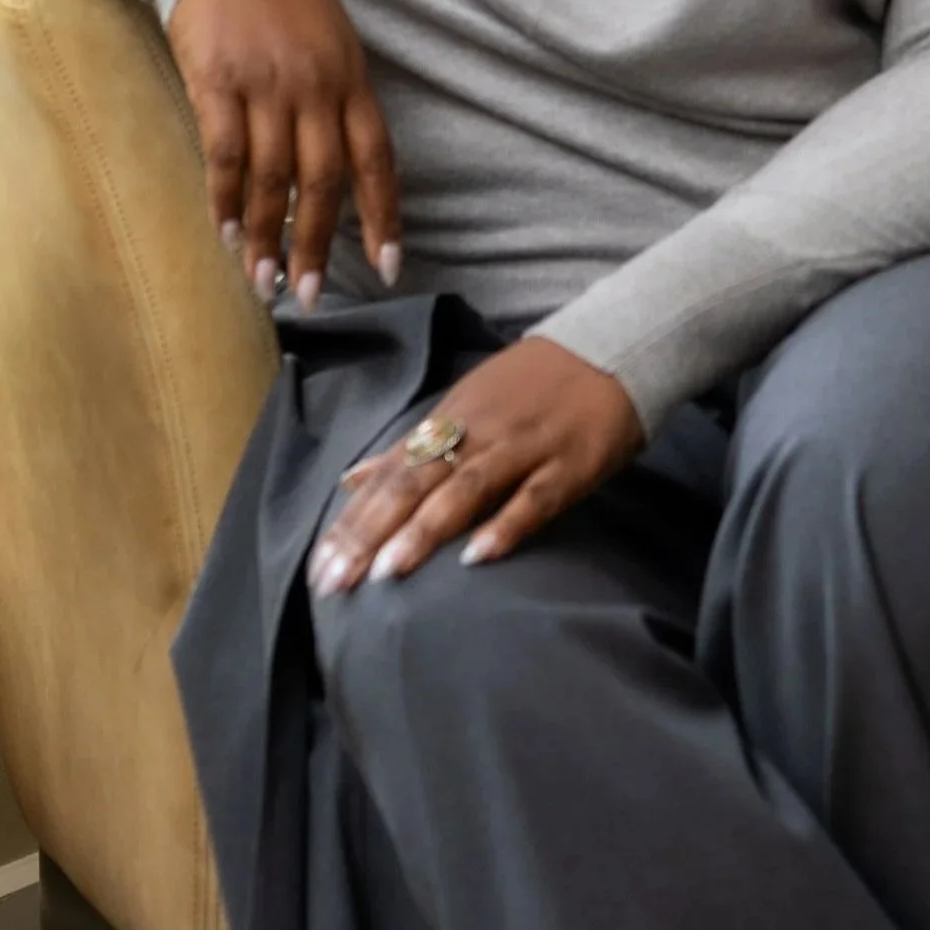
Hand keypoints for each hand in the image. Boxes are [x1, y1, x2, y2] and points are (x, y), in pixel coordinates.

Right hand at [165, 0, 399, 307]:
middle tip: (309, 295)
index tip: (388, 268)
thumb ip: (336, 99)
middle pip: (324, 181)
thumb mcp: (331, 39)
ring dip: (267, 236)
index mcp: (351, 76)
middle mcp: (315, 85)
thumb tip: (334, 172)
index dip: (383, 218)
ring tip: (263, 281)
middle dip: (318, 244)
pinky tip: (225, 232)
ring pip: (271, 178)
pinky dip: (224, 200)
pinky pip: (223, 154)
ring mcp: (265, 84)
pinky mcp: (216, 81)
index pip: (377, 159)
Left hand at [308, 338, 642, 592]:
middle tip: (336, 581)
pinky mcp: (568, 465)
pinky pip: (533, 499)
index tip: (319, 567)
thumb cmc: (531, 386)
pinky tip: (477, 557)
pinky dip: (505, 525)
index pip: (390, 473)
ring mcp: (523, 448)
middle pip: (416, 482)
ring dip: (426, 529)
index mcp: (450, 420)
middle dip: (373, 532)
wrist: (611, 348)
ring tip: (388, 572)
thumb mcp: (464, 405)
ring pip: (466, 489)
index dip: (354, 520)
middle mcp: (478, 433)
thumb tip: (349, 480)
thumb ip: (408, 447)